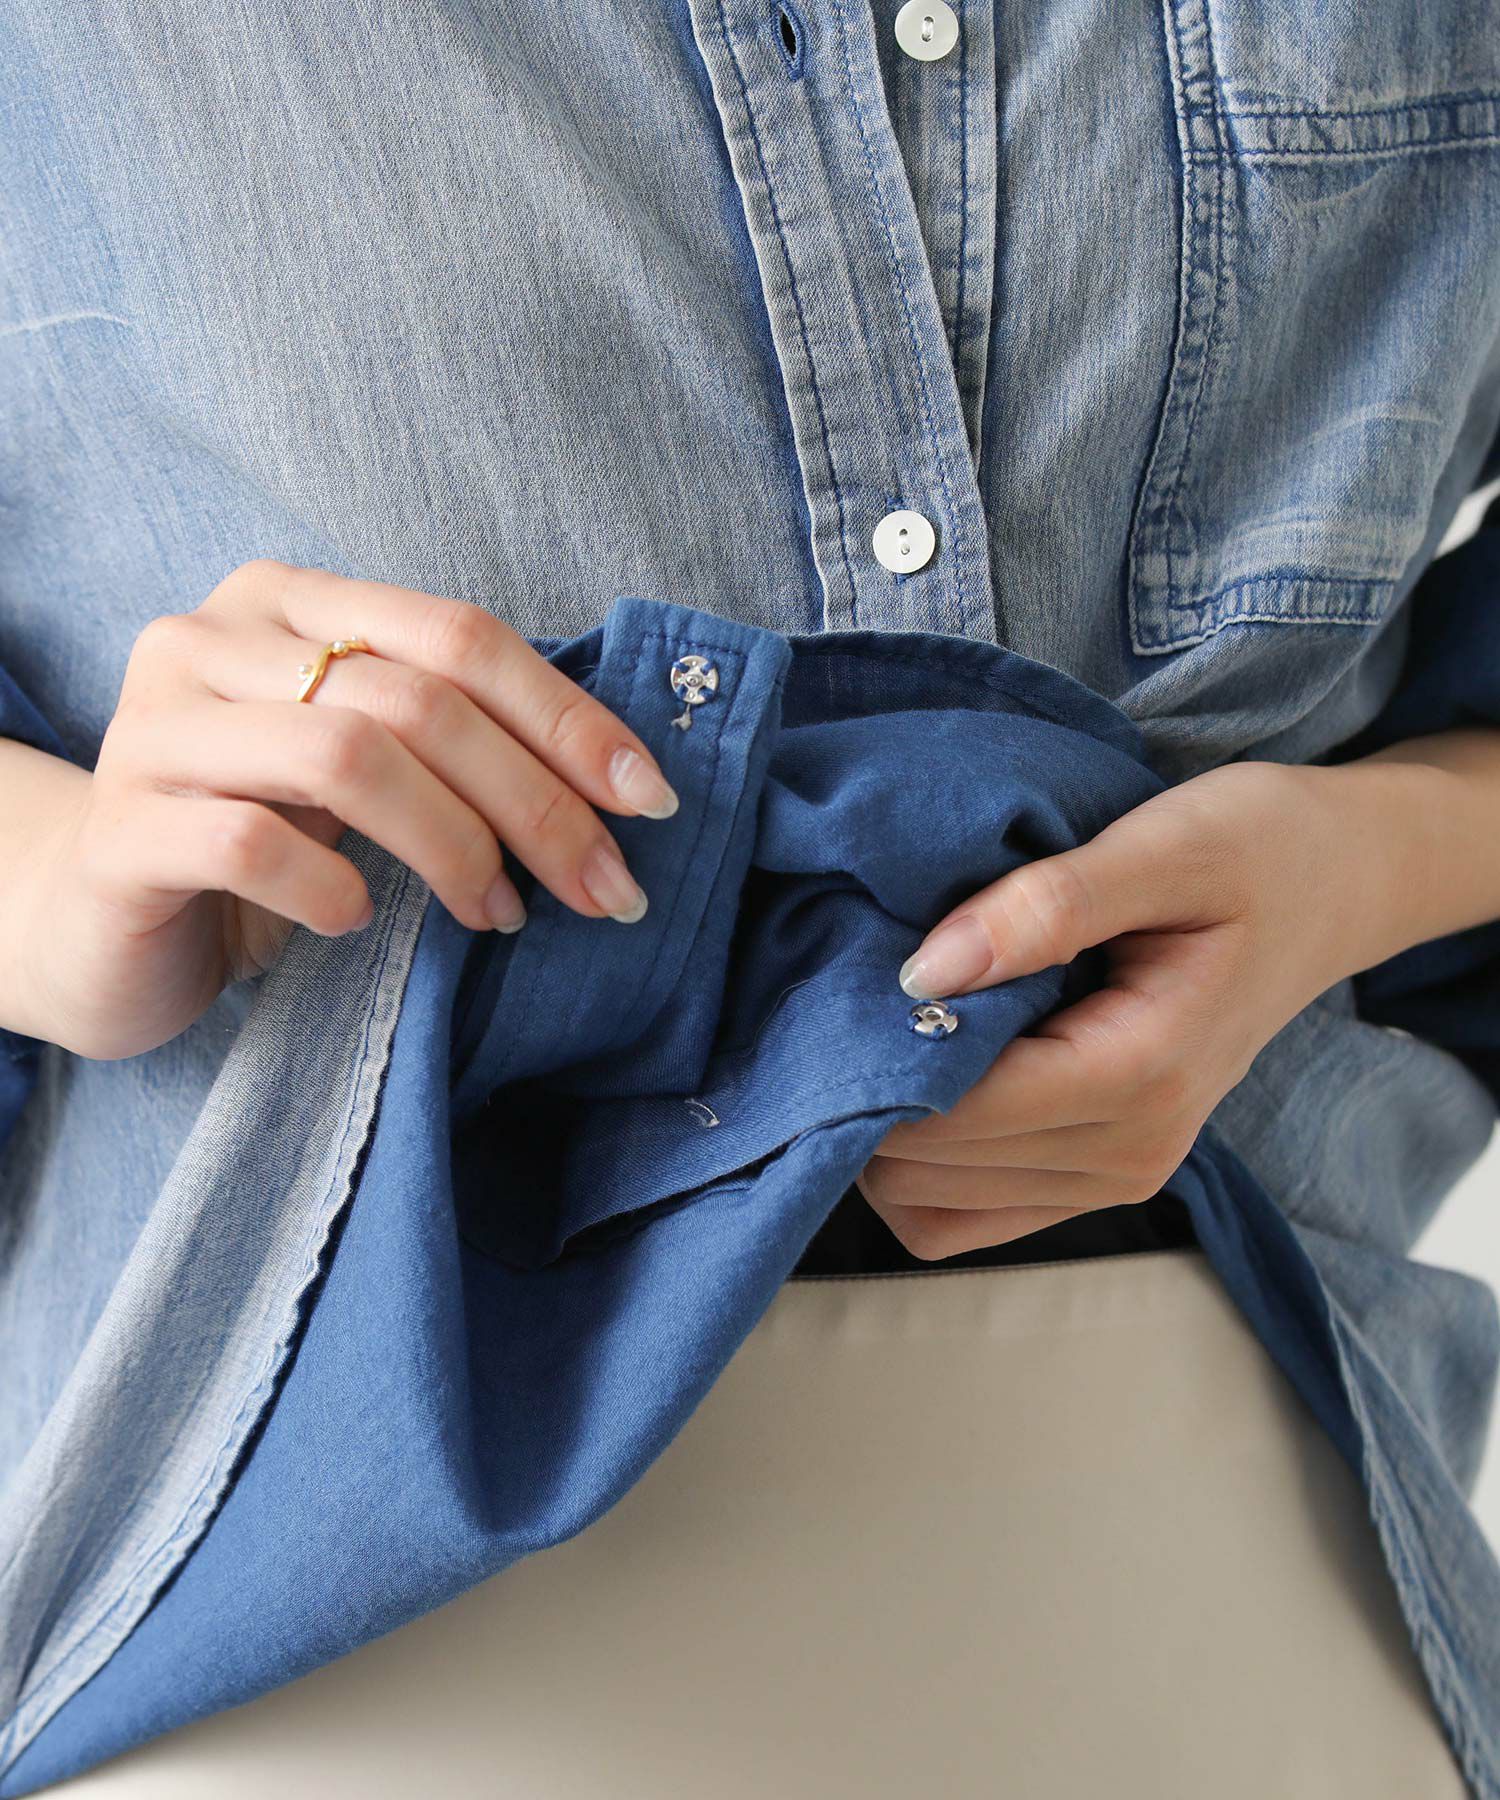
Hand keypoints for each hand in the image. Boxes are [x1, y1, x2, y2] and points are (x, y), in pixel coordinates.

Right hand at [19, 561, 679, 1059]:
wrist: (94, 920)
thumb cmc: (256, 838)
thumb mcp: (361, 770)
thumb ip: (447, 742)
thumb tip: (615, 783)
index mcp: (290, 602)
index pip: (460, 634)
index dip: (568, 716)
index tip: (648, 799)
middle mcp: (214, 639)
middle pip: (419, 699)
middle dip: (537, 803)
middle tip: (604, 891)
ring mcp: (157, 728)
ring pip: (346, 756)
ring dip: (455, 847)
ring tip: (497, 914)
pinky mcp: (122, 829)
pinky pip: (253, 845)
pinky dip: (336, 890)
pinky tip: (361, 922)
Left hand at [854, 760, 1393, 1260]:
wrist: (1333, 886)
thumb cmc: (1257, 851)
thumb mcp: (1167, 846)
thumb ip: (1048, 906)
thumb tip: (926, 969)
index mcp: (1141, 1074)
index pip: (954, 1112)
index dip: (873, 1062)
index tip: (841, 988)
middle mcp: (1129, 1152)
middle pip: (930, 1168)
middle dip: (866, 1093)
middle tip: (846, 1002)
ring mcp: (1116, 1177)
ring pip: (933, 1206)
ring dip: (884, 1134)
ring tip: (882, 1036)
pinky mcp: (1099, 1178)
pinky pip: (965, 1218)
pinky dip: (921, 1170)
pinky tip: (919, 1083)